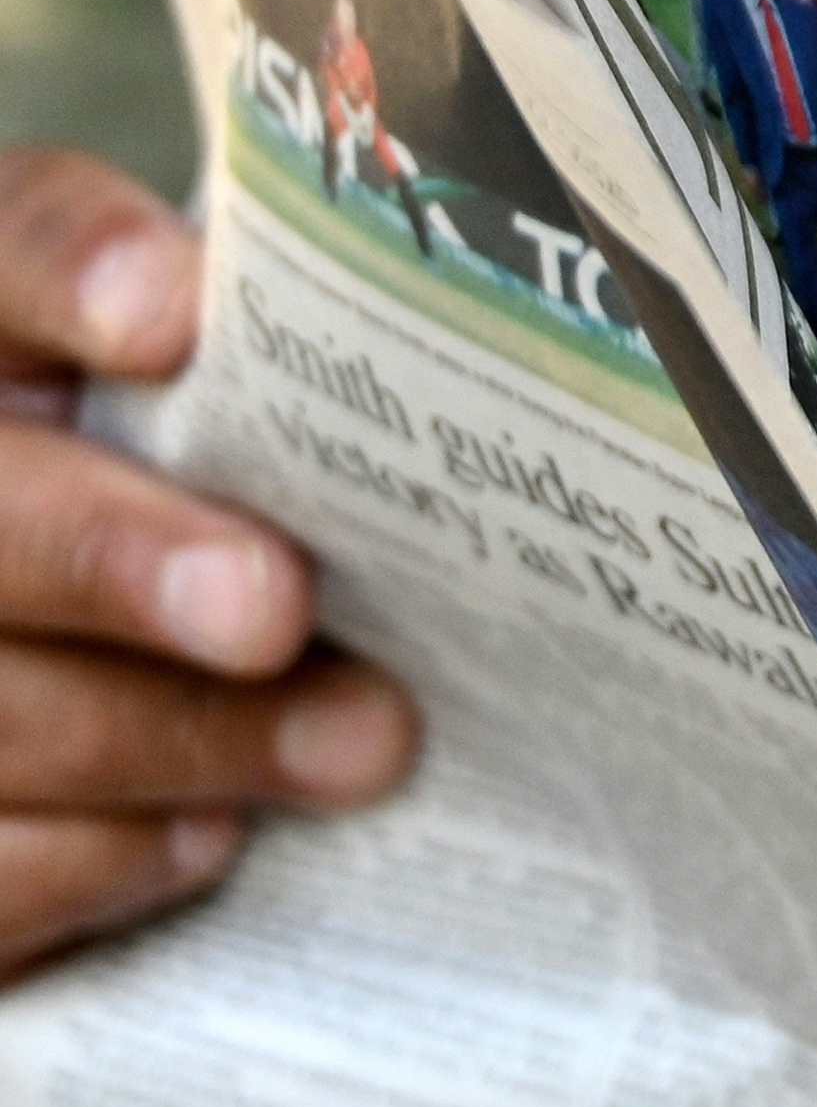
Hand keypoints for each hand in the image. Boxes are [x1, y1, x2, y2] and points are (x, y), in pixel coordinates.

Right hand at [0, 151, 420, 977]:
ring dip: (175, 734)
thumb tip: (479, 386)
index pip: (10, 245)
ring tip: (361, 744)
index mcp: (5, 337)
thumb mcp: (275, 424)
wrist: (124, 661)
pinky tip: (213, 836)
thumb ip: (318, 387)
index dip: (77, 268)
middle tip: (274, 606)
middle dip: (115, 555)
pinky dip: (99, 861)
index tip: (174, 317)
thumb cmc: (261, 513)